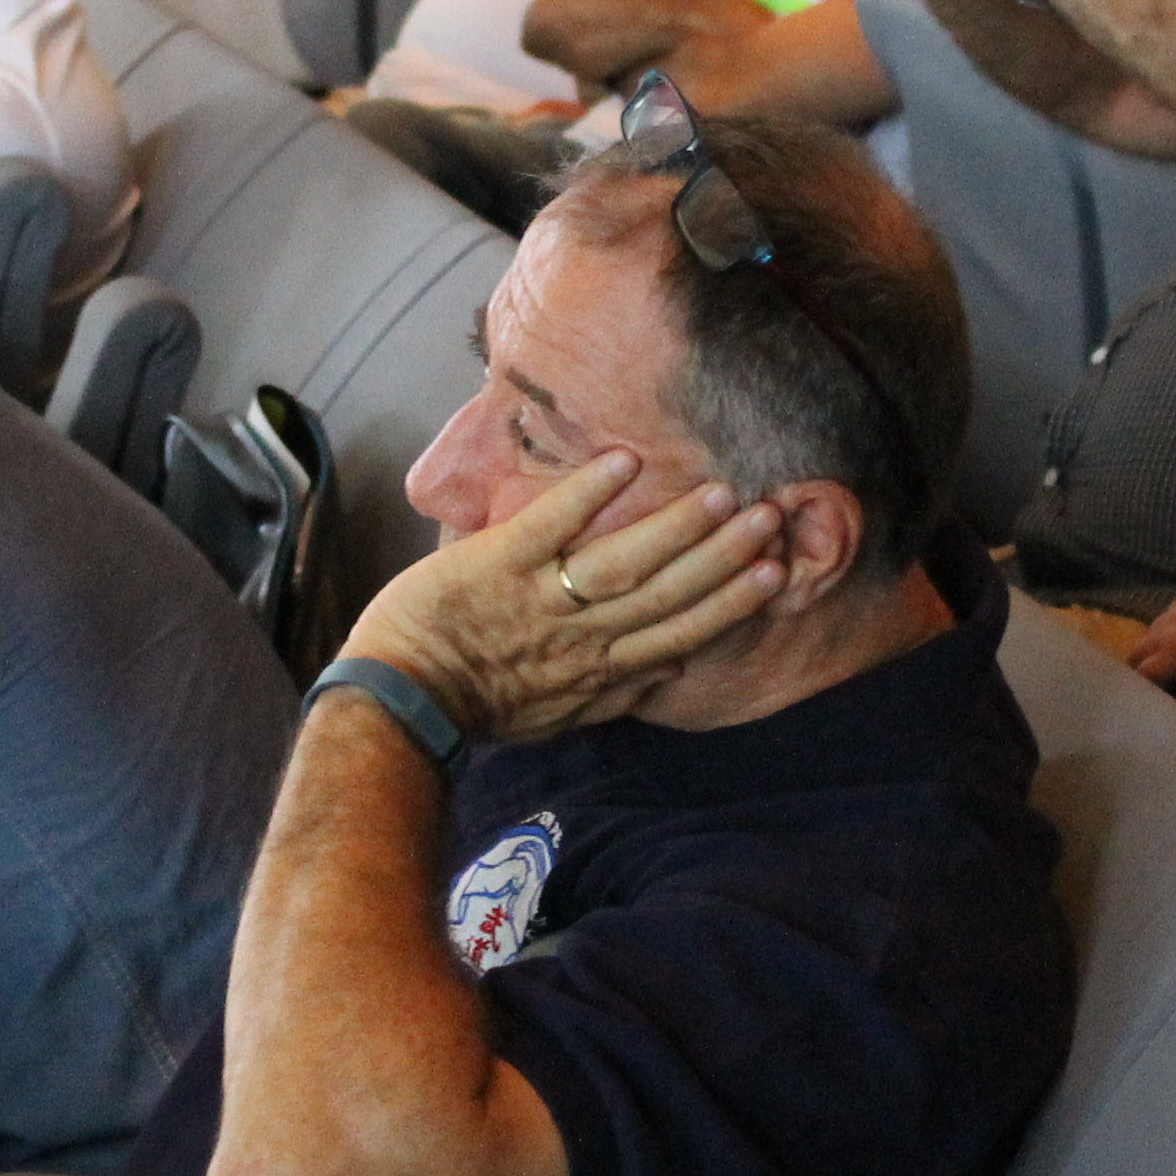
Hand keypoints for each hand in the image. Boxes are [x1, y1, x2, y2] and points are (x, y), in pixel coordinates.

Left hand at [342, 453, 786, 740]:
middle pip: (666, 593)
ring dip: (676, 527)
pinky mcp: (497, 563)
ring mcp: (540, 598)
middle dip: (723, 556)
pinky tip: (627, 459)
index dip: (731, 603)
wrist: (398, 700)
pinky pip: (549, 525)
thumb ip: (614, 693)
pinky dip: (587, 493)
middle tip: (770, 518)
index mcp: (599, 669)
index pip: (680, 633)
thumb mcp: (557, 716)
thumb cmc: (478, 707)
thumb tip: (671, 671)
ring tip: (721, 493)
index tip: (776, 572)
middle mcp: (581, 635)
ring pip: (623, 562)